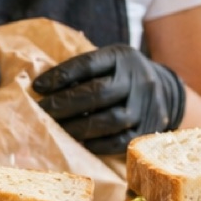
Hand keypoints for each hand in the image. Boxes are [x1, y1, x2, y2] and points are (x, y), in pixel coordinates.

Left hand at [33, 45, 186, 153]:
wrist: (164, 89)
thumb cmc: (119, 75)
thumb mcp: (107, 62)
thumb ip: (82, 71)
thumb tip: (41, 87)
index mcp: (122, 56)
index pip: (88, 64)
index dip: (60, 75)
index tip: (37, 87)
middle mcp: (138, 78)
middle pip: (98, 93)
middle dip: (64, 104)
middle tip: (41, 112)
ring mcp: (147, 105)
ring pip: (110, 119)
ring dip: (78, 127)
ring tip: (56, 129)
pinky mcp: (149, 128)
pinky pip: (120, 141)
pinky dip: (96, 144)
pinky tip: (79, 142)